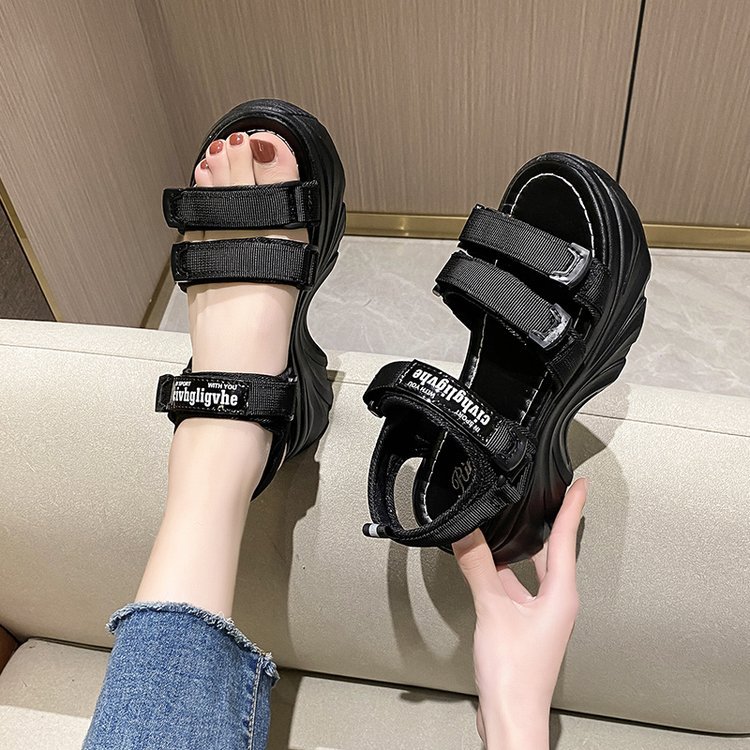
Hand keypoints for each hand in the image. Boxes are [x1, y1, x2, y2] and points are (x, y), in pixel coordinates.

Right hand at [452, 478, 587, 749]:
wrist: (511, 716)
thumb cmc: (515, 675)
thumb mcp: (493, 610)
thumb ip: (478, 568)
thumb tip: (468, 534)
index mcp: (561, 595)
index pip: (566, 539)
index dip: (571, 508)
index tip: (578, 484)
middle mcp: (556, 602)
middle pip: (552, 552)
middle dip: (548, 524)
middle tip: (547, 497)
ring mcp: (540, 615)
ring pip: (531, 571)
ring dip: (520, 549)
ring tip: (510, 524)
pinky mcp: (524, 626)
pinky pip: (516, 587)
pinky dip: (503, 571)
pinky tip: (486, 565)